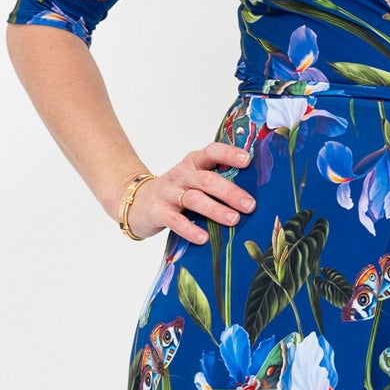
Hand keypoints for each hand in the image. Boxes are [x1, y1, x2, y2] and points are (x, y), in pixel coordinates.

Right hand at [125, 142, 255, 242]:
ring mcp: (168, 193)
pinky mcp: (158, 212)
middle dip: (230, 192)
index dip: (228, 154)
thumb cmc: (176, 192)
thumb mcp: (193, 180)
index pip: (211, 152)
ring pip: (194, 199)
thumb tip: (253, 195)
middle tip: (250, 205)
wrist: (135, 201)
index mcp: (193, 163)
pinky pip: (175, 220)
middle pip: (207, 180)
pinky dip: (190, 229)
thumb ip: (216, 181)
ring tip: (234, 220)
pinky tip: (204, 238)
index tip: (247, 160)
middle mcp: (181, 175)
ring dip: (215, 209)